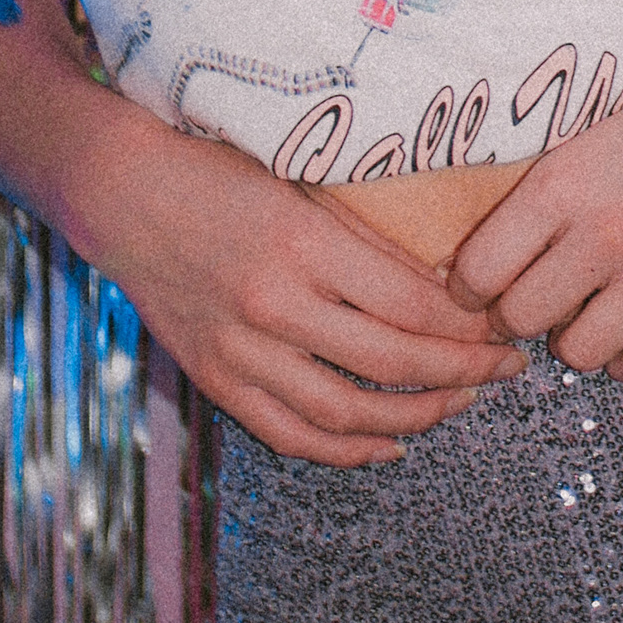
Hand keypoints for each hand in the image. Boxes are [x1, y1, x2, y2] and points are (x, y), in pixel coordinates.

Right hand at [0, 0, 524, 471]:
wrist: (117, 191)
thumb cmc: (217, 172)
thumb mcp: (301, 187)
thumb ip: (366, 241)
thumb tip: (448, 288)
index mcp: (304, 243)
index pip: (415, 305)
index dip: (471, 328)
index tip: (505, 329)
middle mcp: (274, 303)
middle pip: (395, 361)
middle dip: (465, 373)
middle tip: (505, 370)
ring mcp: (240, 348)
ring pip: (349, 412)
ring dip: (416, 416)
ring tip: (458, 405)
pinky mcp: (214, 376)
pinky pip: (290, 433)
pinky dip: (345, 450)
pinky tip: (387, 443)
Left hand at [445, 44, 622, 382]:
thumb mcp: (584, 137)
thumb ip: (535, 195)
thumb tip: (474, 266)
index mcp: (561, 186)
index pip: (477, 274)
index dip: (470, 290)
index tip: (482, 287)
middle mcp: (605, 233)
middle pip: (520, 320)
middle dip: (521, 316)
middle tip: (539, 299)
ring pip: (578, 354)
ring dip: (576, 339)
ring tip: (590, 310)